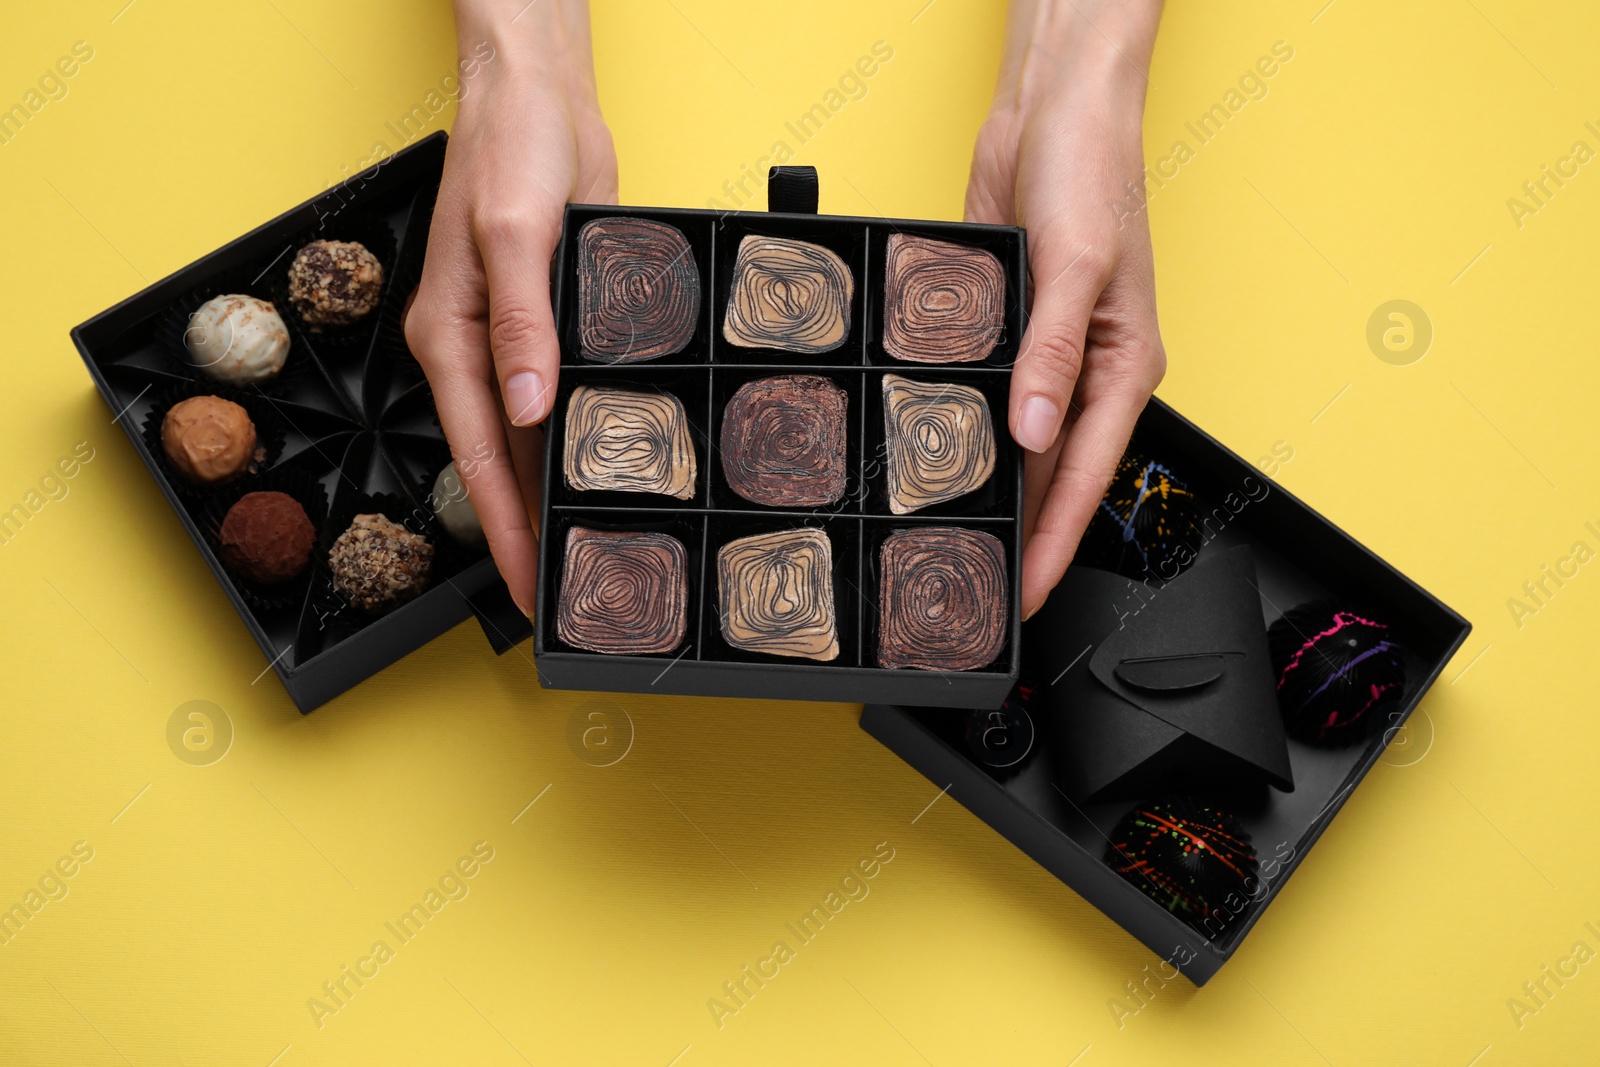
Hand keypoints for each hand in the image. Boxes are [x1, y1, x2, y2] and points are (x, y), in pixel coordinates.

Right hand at [405, 0, 615, 614]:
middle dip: (526, 529)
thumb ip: (521, 323)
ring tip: (584, 548)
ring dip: (552, 493)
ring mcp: (512, 338)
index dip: (504, 528)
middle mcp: (476, 349)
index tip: (526, 586)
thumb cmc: (508, 149)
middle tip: (562, 591)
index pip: (477, 456)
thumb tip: (528, 406)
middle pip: (498, 460)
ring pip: (529, 437)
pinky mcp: (549, 322)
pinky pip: (559, 397)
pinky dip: (574, 440)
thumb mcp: (513, 233)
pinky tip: (602, 470)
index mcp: (450, 337)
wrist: (539, 95)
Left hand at [964, 0, 1165, 618]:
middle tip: (982, 584)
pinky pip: (984, 392)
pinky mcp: (1005, 330)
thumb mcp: (1077, 266)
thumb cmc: (1094, 174)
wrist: (1053, 110)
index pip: (1085, 476)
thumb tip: (1033, 432)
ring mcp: (1043, 353)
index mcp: (1124, 365)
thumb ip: (1053, 354)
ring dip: (990, 485)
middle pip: (1051, 472)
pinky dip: (963, 424)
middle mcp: (1085, 369)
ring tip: (953, 537)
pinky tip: (932, 453)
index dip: (1055, 540)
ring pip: (1016, 440)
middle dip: (1023, 531)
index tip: (1030, 592)